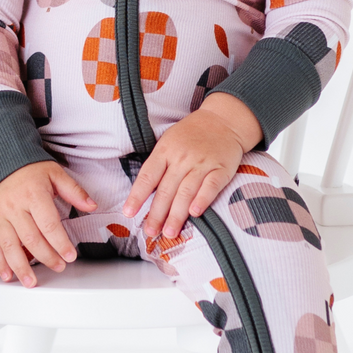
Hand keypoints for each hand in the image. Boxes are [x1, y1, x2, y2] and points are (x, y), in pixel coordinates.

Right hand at [0, 161, 96, 286]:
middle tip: (59, 267)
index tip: (70, 256)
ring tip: (31, 282)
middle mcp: (15, 207)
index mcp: (33, 195)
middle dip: (46, 257)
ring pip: (9, 246)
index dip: (60, 243)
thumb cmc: (30, 167)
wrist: (1, 158)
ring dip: (20, 267)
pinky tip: (8, 275)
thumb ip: (74, 191)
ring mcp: (0, 215)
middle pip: (31, 238)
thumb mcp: (55, 173)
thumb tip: (91, 206)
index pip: (48, 224)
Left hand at [123, 93, 261, 239]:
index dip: (137, 196)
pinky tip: (195, 213)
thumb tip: (144, 194)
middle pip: (166, 189)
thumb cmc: (192, 134)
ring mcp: (202, 163)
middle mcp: (181, 158)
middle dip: (157, 214)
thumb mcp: (168, 142)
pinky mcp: (221, 169)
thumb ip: (158, 165)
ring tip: (169, 232)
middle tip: (151, 232)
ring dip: (177, 214)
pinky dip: (202, 199)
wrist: (223, 120)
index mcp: (165, 151)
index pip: (147, 176)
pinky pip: (210, 186)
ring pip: (186, 192)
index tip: (129, 212)